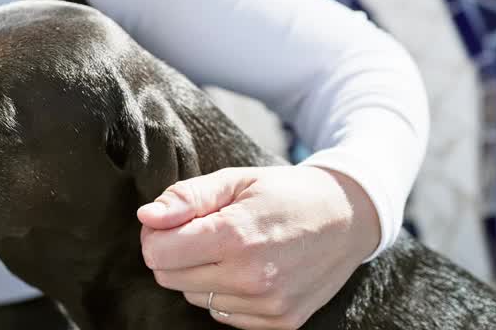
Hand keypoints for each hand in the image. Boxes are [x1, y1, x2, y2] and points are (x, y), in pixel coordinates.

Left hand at [136, 165, 379, 329]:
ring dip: (200, 274)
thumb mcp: (235, 180)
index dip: (156, 234)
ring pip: (194, 298)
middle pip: (169, 279)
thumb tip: (147, 217)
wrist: (348, 218)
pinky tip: (247, 268)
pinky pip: (224, 314)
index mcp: (235, 236)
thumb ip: (186, 197)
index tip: (172, 220)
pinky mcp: (281, 322)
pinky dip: (225, 293)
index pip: (157, 253)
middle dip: (175, 253)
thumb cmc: (284, 193)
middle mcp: (251, 277)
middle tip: (200, 230)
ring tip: (230, 248)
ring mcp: (269, 304)